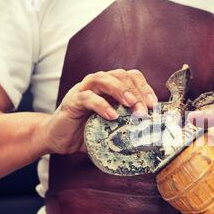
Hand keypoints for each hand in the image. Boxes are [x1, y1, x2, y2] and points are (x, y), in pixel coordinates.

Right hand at [39, 69, 157, 154]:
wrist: (59, 138)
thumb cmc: (87, 132)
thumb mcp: (112, 129)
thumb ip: (128, 128)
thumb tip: (151, 137)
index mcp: (111, 88)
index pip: (132, 77)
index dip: (145, 88)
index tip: (153, 105)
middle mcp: (98, 84)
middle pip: (121, 75)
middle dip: (136, 91)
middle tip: (144, 110)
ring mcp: (84, 90)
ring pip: (104, 79)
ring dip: (121, 90)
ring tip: (131, 105)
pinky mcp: (73, 100)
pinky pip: (87, 97)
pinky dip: (101, 105)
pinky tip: (111, 116)